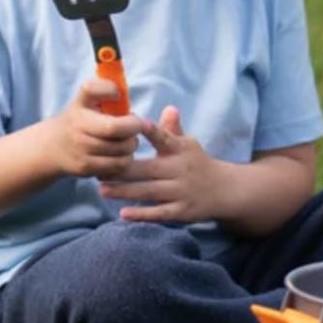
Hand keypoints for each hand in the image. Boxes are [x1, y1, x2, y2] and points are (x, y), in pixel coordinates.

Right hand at [49, 77, 145, 178]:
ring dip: (131, 144)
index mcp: (79, 103)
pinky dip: (125, 159)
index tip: (117, 94)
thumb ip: (105, 93)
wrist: (51, 147)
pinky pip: (118, 165)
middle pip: (114, 127)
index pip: (91, 89)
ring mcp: (80, 148)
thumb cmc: (79, 120)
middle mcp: (77, 124)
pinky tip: (121, 154)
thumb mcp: (86, 101)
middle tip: (135, 125)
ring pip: (121, 149)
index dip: (108, 89)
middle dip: (133, 126)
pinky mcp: (85, 167)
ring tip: (128, 141)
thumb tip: (125, 95)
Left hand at [99, 106, 226, 223]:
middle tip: (98, 169)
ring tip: (102, 190)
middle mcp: (180, 170)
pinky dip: (142, 214)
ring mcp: (181, 192)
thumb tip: (169, 108)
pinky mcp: (181, 212)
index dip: (152, 131)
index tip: (134, 123)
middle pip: (148, 169)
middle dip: (122, 169)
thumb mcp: (188, 144)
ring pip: (149, 192)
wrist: (224, 190)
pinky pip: (159, 213)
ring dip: (125, 191)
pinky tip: (123, 213)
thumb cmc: (197, 163)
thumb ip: (173, 130)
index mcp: (181, 149)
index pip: (165, 138)